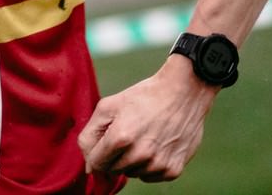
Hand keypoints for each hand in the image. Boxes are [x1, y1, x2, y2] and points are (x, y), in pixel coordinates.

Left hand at [77, 59, 216, 182]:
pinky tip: (155, 145)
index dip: (96, 152)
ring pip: (132, 174)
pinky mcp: (173, 170)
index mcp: (121, 137)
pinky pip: (150, 177)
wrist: (182, 93)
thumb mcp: (108, 106)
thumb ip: (89, 136)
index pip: (96, 163)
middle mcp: (140, 154)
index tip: (105, 141)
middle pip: (113, 170)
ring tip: (142, 137)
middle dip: (113, 155)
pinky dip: (148, 165)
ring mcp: (158, 164)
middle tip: (126, 134)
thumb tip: (88, 168)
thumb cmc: (143, 97)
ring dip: (131, 161)